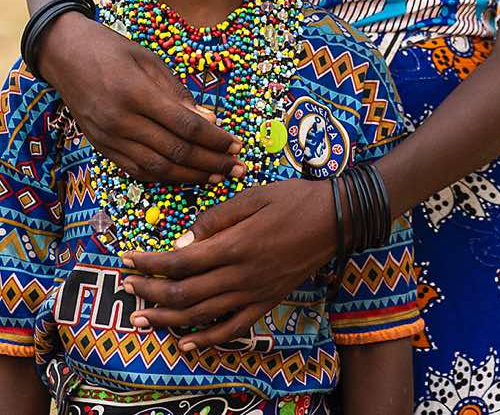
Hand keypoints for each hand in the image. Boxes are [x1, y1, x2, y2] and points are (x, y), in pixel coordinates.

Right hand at [38, 12, 241, 182]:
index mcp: (137, 94)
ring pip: (158, 168)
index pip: (186, 126)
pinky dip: (164, 177)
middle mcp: (122, 121)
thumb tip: (209, 120)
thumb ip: (179, 93)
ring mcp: (109, 138)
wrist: (64, 55)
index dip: (215, 140)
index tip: (236, 145)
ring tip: (217, 177)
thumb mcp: (150, 61)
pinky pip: (137, 170)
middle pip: (176, 152)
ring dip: (192, 176)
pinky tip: (184, 176)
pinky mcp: (101, 147)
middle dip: (211, 163)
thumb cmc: (111, 50)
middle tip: (237, 168)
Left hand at [121, 178, 335, 348]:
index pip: (181, 261)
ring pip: (202, 315)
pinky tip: (186, 342)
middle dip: (150, 291)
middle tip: (126, 286)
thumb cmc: (294, 199)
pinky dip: (207, 339)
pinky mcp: (266, 302)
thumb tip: (183, 242)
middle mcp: (242, 275)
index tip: (129, 258)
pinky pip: (232, 329)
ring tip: (140, 318)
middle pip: (185, 292)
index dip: (151, 263)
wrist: (335, 220)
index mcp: (236, 244)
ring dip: (167, 318)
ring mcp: (254, 293)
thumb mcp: (254, 196)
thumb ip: (216, 219)